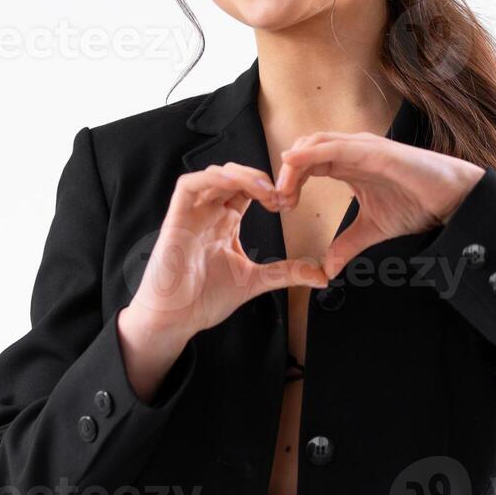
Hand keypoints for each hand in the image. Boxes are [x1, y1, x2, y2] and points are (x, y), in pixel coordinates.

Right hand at [128, 163, 329, 341]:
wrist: (174, 319)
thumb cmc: (204, 299)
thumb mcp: (254, 281)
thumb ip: (285, 273)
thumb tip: (321, 275)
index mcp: (224, 222)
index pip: (247, 190)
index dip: (270, 189)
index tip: (290, 202)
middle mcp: (208, 213)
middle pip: (234, 177)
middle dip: (260, 178)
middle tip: (281, 193)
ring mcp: (192, 213)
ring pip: (215, 175)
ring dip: (242, 175)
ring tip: (265, 189)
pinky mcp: (176, 218)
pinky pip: (189, 184)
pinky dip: (212, 178)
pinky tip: (234, 184)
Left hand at [274, 132, 486, 279]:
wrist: (452, 201)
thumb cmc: (417, 205)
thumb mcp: (372, 229)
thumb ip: (347, 244)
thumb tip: (328, 269)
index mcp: (347, 165)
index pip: (306, 164)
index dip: (289, 182)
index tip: (281, 206)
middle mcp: (352, 151)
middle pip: (304, 151)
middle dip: (285, 174)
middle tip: (278, 201)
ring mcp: (363, 147)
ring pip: (315, 144)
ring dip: (293, 165)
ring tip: (283, 190)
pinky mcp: (375, 150)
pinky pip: (336, 146)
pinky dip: (311, 152)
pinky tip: (293, 162)